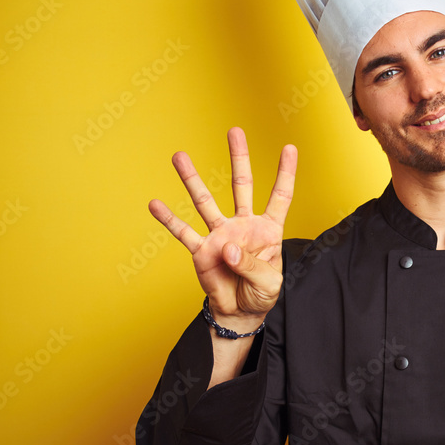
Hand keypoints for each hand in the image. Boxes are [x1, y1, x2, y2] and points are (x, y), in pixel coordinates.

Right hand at [149, 127, 297, 326]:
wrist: (240, 313)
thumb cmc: (260, 294)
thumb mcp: (269, 282)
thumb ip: (252, 264)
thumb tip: (228, 248)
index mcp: (268, 230)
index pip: (280, 196)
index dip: (285, 173)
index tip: (289, 148)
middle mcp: (243, 225)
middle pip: (242, 185)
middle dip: (239, 158)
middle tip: (234, 131)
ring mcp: (220, 235)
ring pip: (205, 202)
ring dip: (192, 180)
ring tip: (179, 156)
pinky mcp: (201, 250)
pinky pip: (183, 232)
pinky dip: (168, 219)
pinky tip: (155, 204)